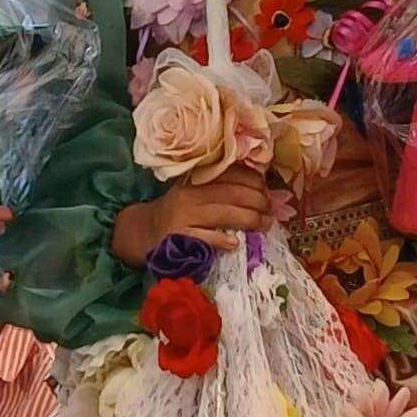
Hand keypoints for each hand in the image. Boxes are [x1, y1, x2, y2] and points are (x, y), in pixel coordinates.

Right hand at [111, 170, 275, 260]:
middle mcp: (190, 193)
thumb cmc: (179, 210)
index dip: (254, 181)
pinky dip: (221, 239)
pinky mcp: (178, 236)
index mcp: (196, 178)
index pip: (231, 173)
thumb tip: (261, 188)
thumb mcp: (195, 190)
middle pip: (232, 193)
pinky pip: (204, 237)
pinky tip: (234, 243)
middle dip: (258, 201)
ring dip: (249, 219)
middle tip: (270, 210)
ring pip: (223, 213)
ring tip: (264, 224)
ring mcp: (183, 215)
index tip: (267, 190)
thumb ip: (220, 186)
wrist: (145, 230)